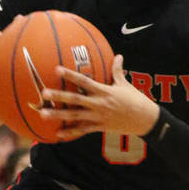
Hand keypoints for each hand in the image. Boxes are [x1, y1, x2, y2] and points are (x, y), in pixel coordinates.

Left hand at [38, 55, 158, 139]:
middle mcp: (99, 104)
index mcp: (104, 91)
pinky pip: (82, 130)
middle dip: (59, 96)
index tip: (56, 69)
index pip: (84, 82)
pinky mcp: (100, 127)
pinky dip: (70, 132)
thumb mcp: (125, 84)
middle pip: (75, 100)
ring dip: (58, 115)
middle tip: (44, 93)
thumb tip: (118, 55)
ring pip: (75, 116)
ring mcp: (98, 117)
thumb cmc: (135, 100)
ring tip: (43, 114)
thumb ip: (117, 71)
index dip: (70, 75)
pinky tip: (57, 134)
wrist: (145, 120)